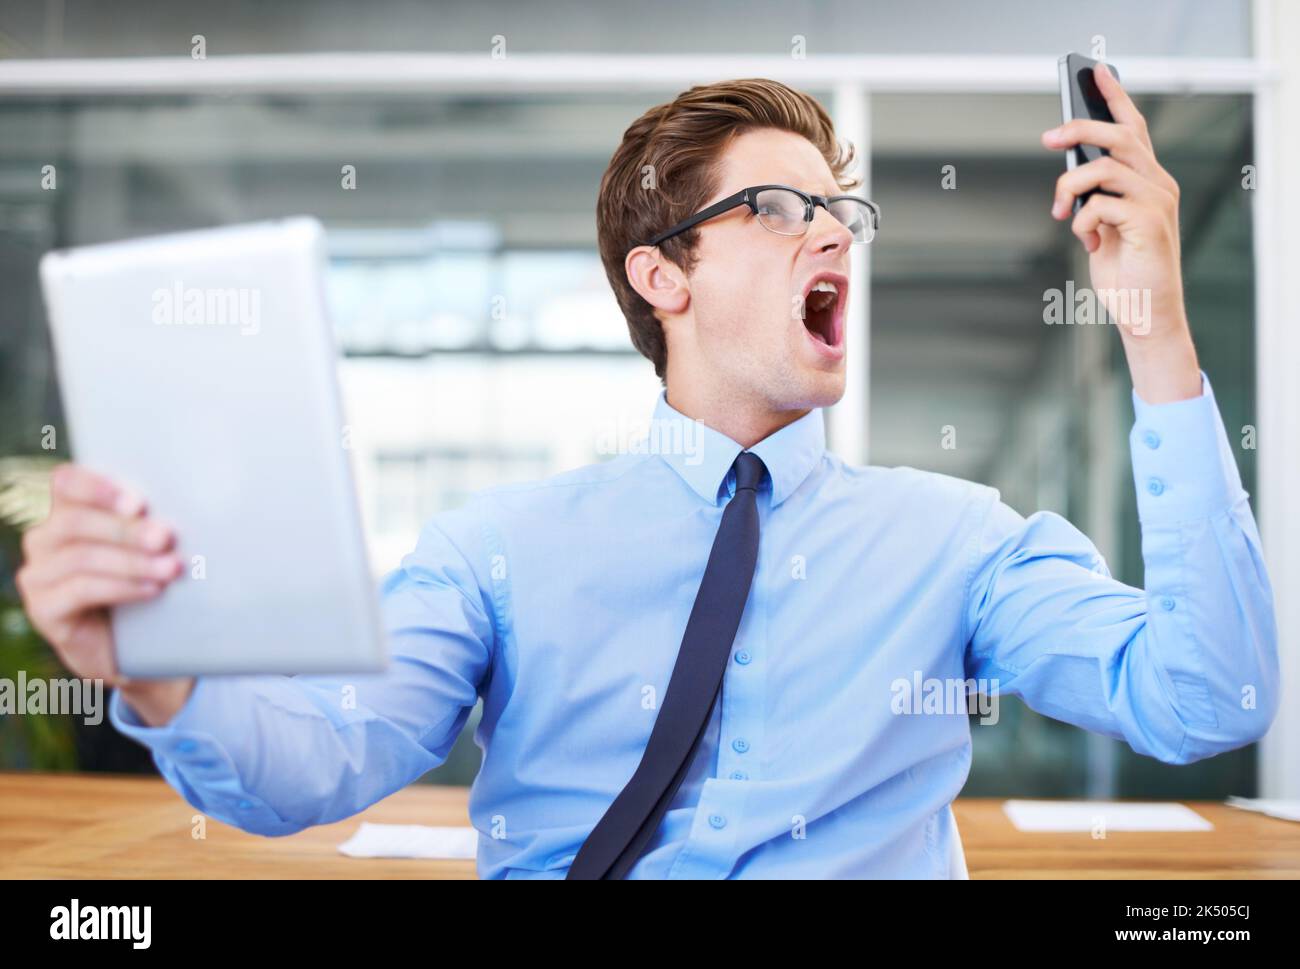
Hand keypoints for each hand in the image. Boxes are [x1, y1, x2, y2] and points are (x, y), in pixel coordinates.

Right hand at [15, 463, 193, 725]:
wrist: (132, 644)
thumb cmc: (145, 579)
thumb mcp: (148, 545)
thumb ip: (149, 521)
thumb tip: (180, 509)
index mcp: (66, 511)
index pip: (67, 483)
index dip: (97, 487)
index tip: (138, 502)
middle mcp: (45, 539)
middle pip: (77, 521)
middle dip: (127, 529)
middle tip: (166, 537)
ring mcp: (39, 575)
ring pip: (82, 557)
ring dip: (132, 561)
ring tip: (171, 568)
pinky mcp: (44, 609)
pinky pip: (81, 590)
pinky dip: (122, 587)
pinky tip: (153, 589)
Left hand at [1041, 63, 1200, 403]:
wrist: (1145, 313)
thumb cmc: (1124, 272)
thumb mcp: (1103, 227)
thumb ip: (1095, 197)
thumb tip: (1069, 174)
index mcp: (1149, 180)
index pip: (1134, 128)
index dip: (1115, 97)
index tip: (1095, 72)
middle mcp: (1159, 184)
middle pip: (1119, 136)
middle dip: (1080, 130)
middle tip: (1049, 138)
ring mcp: (1157, 201)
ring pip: (1103, 168)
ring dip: (1070, 188)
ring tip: (1061, 212)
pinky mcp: (1148, 221)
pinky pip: (1100, 203)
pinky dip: (1082, 221)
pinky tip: (1088, 242)